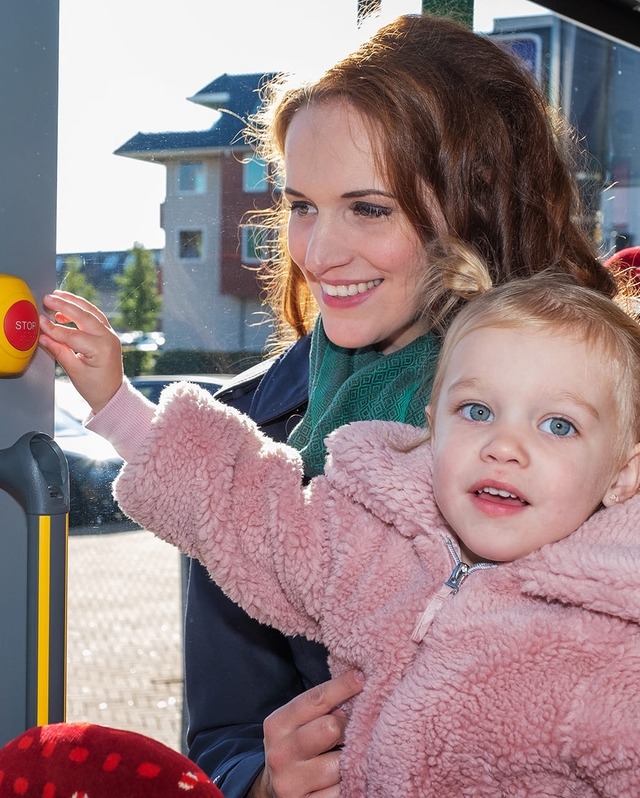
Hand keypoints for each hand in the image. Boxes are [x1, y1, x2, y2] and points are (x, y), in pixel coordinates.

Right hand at [39, 290, 123, 413]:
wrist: (112, 394)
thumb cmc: (96, 387)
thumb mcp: (74, 372)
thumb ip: (59, 351)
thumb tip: (43, 336)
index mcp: (101, 349)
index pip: (73, 334)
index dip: (53, 328)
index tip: (40, 321)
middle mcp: (109, 338)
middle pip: (84, 316)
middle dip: (64, 305)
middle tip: (47, 298)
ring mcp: (111, 335)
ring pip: (91, 312)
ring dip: (74, 302)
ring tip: (57, 296)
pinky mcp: (108, 334)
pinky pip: (95, 316)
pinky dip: (82, 310)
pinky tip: (68, 308)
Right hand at [248, 669, 364, 797]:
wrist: (272, 791)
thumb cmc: (295, 748)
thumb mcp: (297, 723)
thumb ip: (320, 707)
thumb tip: (357, 687)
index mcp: (277, 725)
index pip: (315, 699)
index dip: (342, 686)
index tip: (362, 677)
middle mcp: (280, 753)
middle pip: (330, 728)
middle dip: (347, 727)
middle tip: (352, 730)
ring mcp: (291, 784)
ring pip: (341, 763)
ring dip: (351, 759)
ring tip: (349, 756)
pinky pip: (343, 791)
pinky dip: (351, 783)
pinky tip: (348, 777)